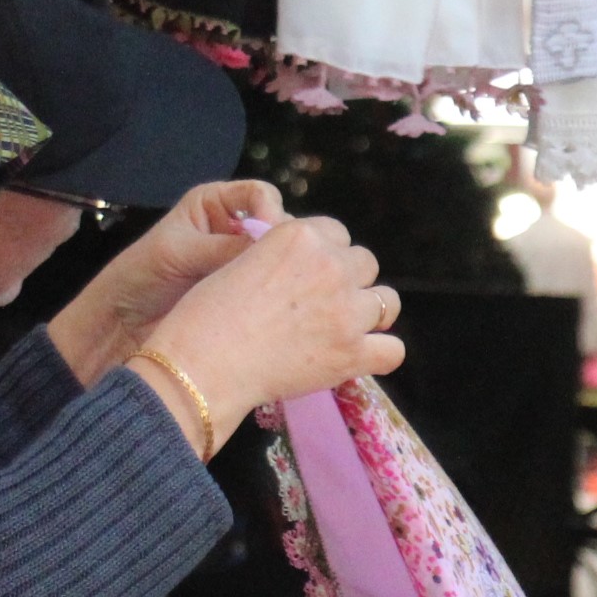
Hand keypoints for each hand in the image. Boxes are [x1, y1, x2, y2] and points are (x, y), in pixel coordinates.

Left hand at [46, 179, 287, 384]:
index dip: (271, 211)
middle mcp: (233, 229)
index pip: (260, 194)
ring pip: (278, 261)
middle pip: (278, 227)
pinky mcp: (245, 295)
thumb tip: (276, 248)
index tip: (271, 237)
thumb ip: (227, 247)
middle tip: (278, 269)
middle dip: (281, 245)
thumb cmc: (140, 276)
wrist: (122, 324)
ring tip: (275, 292)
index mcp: (214, 204)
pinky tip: (273, 308)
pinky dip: (273, 297)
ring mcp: (241, 264)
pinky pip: (270, 291)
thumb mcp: (181, 252)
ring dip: (280, 274)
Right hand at [126, 215, 402, 453]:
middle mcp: (330, 265)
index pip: (336, 234)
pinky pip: (393, 350)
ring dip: (371, 313)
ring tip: (347, 330)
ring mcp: (345, 309)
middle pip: (364, 263)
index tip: (308, 278)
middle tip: (322, 308)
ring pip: (387, 301)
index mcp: (300, 235)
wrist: (203, 362)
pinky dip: (381, 354)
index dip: (324, 257)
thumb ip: (278, 255)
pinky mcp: (351, 352)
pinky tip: (362, 358)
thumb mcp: (241, 260)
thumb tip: (301, 265)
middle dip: (348, 282)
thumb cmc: (206, 316)